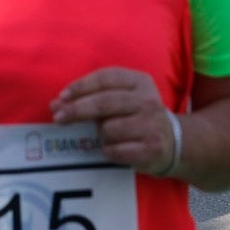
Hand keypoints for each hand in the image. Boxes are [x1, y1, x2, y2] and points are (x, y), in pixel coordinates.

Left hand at [50, 68, 178, 175]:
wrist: (173, 141)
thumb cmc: (137, 117)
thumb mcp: (122, 99)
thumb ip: (91, 97)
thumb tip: (56, 104)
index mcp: (140, 82)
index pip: (106, 77)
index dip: (81, 86)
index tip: (62, 97)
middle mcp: (148, 100)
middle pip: (104, 102)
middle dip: (77, 110)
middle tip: (58, 118)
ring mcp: (151, 124)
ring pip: (108, 128)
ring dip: (100, 134)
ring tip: (107, 135)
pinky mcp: (151, 147)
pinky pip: (115, 150)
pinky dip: (108, 151)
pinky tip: (113, 149)